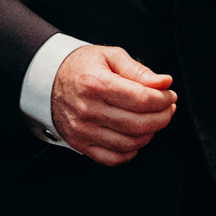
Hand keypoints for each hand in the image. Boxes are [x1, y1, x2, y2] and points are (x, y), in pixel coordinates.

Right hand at [50, 46, 175, 165]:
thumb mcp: (109, 56)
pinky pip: (113, 158)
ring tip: (152, 120)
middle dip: (162, 117)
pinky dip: (130, 151)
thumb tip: (163, 83)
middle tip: (167, 108)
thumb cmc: (80, 67)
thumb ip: (138, 70)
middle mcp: (87, 109)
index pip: (141, 99)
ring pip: (129, 143)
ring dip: (149, 134)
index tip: (169, 96)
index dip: (163, 100)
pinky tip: (134, 136)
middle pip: (138, 124)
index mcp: (95, 83)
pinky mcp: (80, 144)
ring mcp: (83, 130)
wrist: (46, 80)